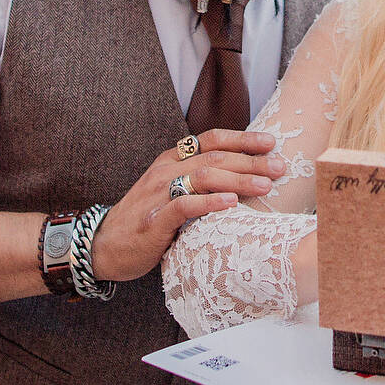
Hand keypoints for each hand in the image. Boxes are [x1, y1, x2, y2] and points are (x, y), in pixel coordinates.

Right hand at [90, 129, 285, 281]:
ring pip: (203, 176)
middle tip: (280, 167)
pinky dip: (210, 202)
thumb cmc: (146, 219)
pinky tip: (232, 204)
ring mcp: (158, 194)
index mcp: (171, 160)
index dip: (242, 138)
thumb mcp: (170, 190)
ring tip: (265, 185)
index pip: (211, 139)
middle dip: (251, 161)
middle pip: (215, 157)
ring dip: (238, 179)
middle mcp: (165, 170)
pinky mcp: (155, 220)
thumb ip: (198, 180)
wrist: (104, 245)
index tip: (271, 143)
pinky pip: (185, 205)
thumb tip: (242, 175)